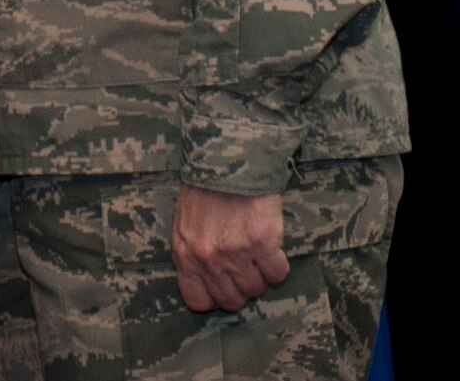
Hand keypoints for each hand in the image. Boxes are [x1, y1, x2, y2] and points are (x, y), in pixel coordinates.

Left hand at [170, 183, 288, 312]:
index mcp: (185, 254)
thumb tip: (205, 279)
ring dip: (260, 274)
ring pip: (256, 289)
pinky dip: (278, 264)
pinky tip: (271, 245)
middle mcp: (209, 259)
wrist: (226, 161)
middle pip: (232, 301)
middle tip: (244, 266)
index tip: (223, 286)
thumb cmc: (203, 191)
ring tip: (255, 250)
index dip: (214, 297)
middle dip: (240, 288)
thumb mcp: (184, 224)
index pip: (198, 301)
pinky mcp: (263, 244)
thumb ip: (191, 253)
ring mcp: (236, 253)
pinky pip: (278, 273)